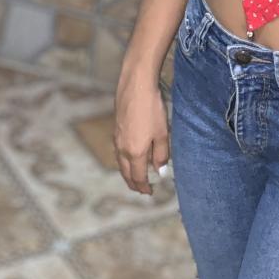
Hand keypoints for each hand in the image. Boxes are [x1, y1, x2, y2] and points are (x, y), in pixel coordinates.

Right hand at [113, 61, 169, 195]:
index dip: (143, 186)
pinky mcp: (115, 128)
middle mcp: (122, 148)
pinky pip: (118, 151)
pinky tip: (129, 157)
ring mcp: (117, 138)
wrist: (135, 85)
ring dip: (127, 173)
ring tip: (134, 177)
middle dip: (133, 183)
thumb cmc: (152, 108)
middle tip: (141, 190)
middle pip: (126, 172)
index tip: (150, 192)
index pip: (138, 177)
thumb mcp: (162, 133)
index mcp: (135, 152)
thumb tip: (160, 172)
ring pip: (120, 162)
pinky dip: (123, 160)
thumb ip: (161, 155)